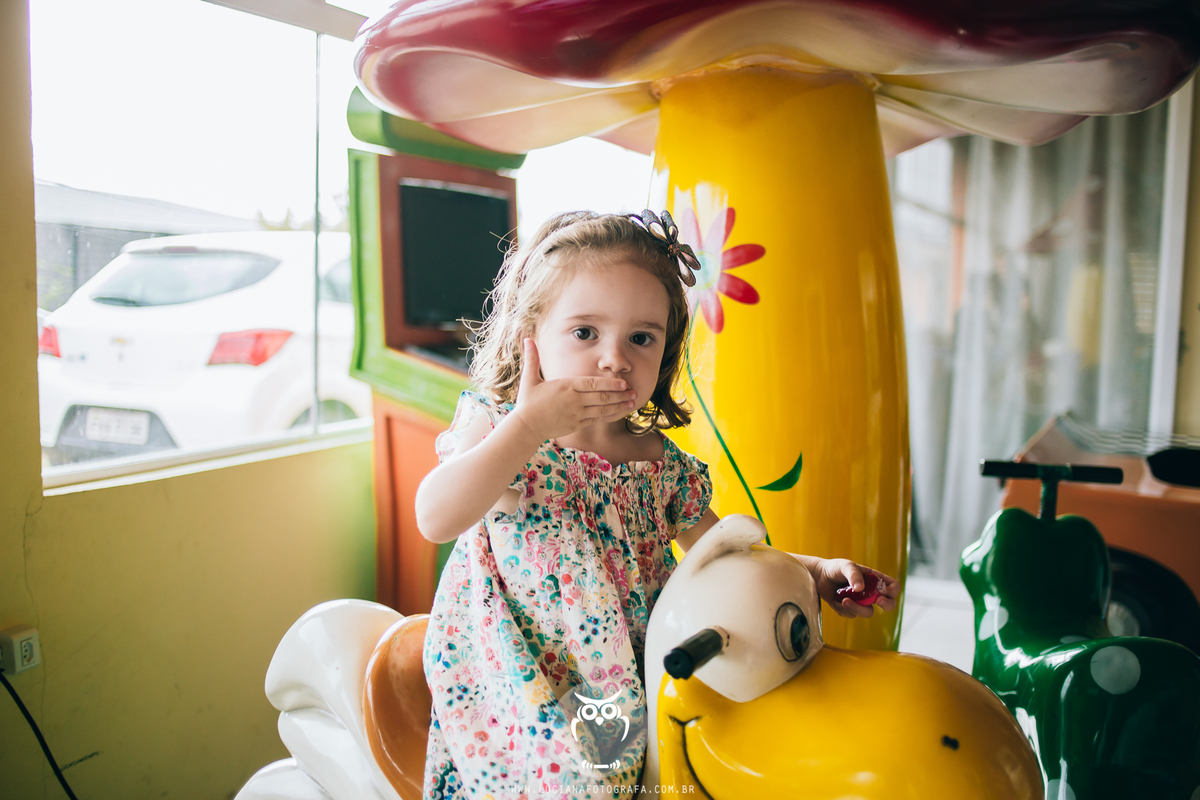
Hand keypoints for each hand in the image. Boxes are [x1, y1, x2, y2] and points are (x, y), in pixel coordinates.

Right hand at [509, 339, 637, 441]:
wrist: (526, 426)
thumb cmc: (528, 402)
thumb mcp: (529, 378)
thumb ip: (531, 358)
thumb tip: (526, 339)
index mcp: (566, 387)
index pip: (593, 384)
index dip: (610, 384)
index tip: (623, 383)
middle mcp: (574, 401)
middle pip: (602, 397)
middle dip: (620, 395)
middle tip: (634, 392)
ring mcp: (577, 414)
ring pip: (602, 409)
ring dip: (619, 406)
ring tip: (632, 402)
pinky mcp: (577, 425)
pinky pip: (597, 419)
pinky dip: (609, 416)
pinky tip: (619, 413)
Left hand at [811, 558, 899, 617]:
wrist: (819, 577)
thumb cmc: (835, 568)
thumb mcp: (846, 565)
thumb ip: (854, 574)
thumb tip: (860, 589)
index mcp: (874, 579)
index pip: (893, 586)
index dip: (893, 591)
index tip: (884, 592)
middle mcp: (870, 592)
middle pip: (888, 603)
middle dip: (886, 604)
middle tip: (877, 600)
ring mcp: (861, 602)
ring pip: (868, 612)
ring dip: (857, 608)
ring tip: (844, 600)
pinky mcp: (849, 609)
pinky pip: (851, 615)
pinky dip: (843, 610)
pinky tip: (835, 601)